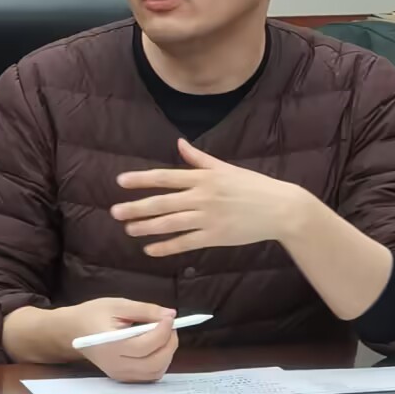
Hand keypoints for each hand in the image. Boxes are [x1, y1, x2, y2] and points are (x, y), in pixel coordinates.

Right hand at [59, 298, 177, 382]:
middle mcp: (116, 365)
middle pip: (154, 363)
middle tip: (169, 325)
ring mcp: (120, 374)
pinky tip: (155, 345)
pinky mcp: (123, 378)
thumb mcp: (119, 305)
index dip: (163, 331)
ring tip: (163, 334)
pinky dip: (159, 361)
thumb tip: (170, 314)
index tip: (170, 317)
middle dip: (169, 343)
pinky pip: (149, 375)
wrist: (72, 332)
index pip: (145, 345)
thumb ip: (146, 309)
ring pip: (155, 372)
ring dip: (167, 353)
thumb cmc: (93, 314)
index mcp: (112, 345)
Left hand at [112, 139, 309, 256]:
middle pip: (162, 202)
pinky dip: (166, 247)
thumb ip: (199, 159)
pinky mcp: (215, 236)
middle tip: (115, 212)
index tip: (120, 181)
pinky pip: (185, 242)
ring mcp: (208, 218)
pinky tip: (150, 249)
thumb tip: (179, 144)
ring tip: (128, 230)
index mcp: (203, 177)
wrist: (279, 208)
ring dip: (146, 227)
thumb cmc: (252, 186)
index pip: (165, 177)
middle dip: (136, 207)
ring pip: (169, 224)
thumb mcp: (225, 167)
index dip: (141, 180)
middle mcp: (202, 196)